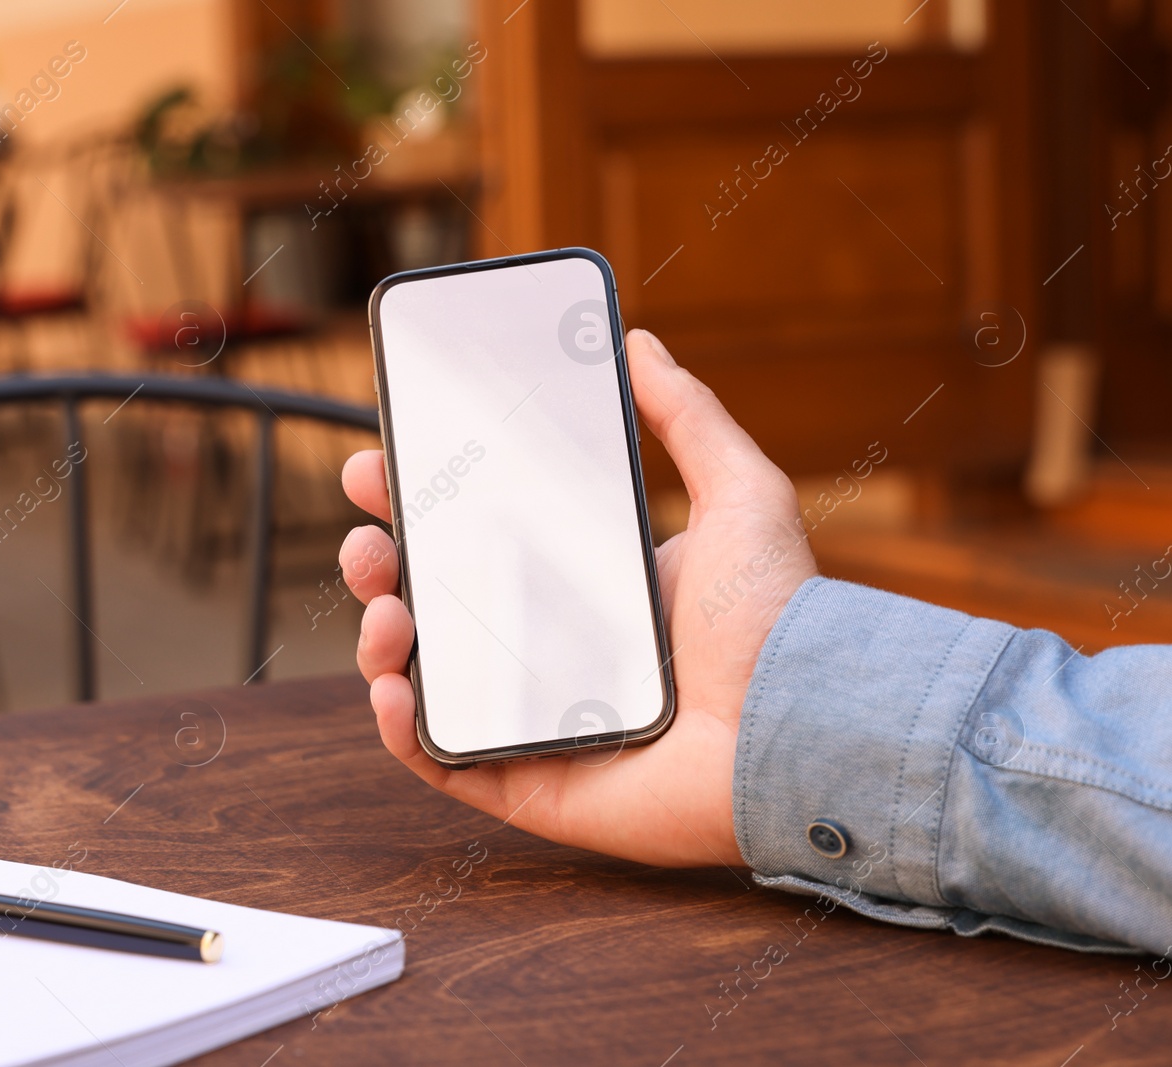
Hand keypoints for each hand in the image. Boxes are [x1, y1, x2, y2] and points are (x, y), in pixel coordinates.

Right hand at [338, 329, 815, 866]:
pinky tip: (392, 692)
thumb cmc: (780, 620)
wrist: (802, 725)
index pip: (477, 540)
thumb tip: (639, 344)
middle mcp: (549, 651)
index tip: (378, 467)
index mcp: (583, 587)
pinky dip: (400, 732)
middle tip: (369, 540)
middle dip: (378, 566)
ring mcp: (533, 720)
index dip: (418, 506)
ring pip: (424, 680)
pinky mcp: (530, 782)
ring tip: (386, 612)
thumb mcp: (738, 492)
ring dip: (379, 641)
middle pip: (432, 605)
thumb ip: (688, 416)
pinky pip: (442, 762)